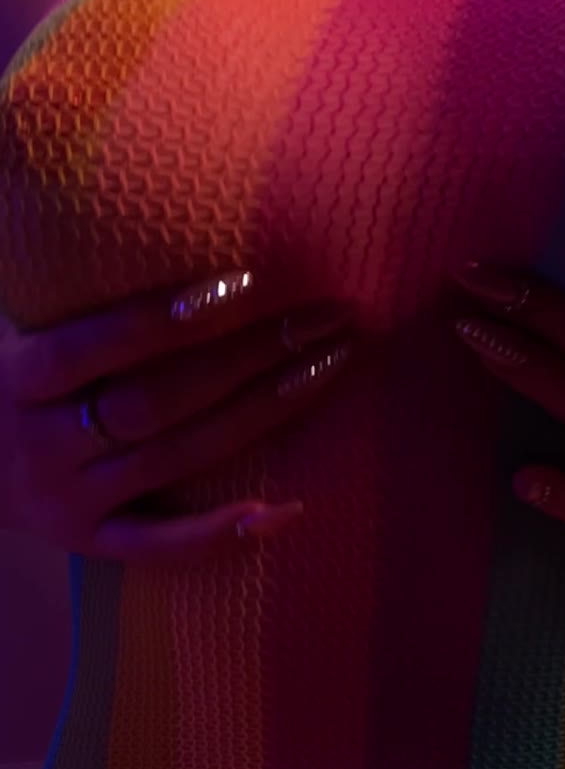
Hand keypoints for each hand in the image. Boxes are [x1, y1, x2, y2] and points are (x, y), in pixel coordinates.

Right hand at [0, 271, 351, 561]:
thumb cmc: (7, 383)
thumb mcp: (17, 334)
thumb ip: (73, 302)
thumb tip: (147, 222)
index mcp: (20, 378)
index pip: (96, 343)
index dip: (168, 317)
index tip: (246, 282)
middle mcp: (43, 442)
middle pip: (156, 399)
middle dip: (248, 355)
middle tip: (323, 316)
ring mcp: (67, 499)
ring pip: (174, 458)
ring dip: (261, 413)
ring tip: (328, 366)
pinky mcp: (88, 543)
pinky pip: (156, 547)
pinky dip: (220, 534)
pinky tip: (285, 511)